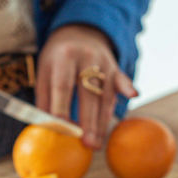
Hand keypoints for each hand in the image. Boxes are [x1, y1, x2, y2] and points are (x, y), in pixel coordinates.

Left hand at [36, 24, 136, 147]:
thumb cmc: (57, 59)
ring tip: (97, 144)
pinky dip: (127, 88)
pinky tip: (133, 95)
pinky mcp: (116, 67)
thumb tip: (45, 129)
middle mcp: (86, 57)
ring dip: (102, 122)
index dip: (62, 107)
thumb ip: (44, 99)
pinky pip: (121, 82)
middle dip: (88, 121)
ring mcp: (104, 61)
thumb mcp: (44, 72)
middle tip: (87, 144)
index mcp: (63, 57)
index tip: (63, 130)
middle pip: (88, 93)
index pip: (63, 85)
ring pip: (105, 95)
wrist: (80, 32)